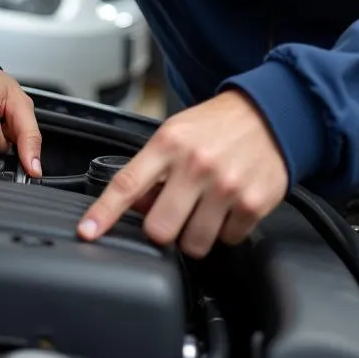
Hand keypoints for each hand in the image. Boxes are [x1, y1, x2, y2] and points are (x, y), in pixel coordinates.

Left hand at [76, 90, 287, 256]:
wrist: (271, 113)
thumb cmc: (218, 124)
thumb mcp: (177, 132)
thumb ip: (152, 167)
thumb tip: (131, 206)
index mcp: (170, 143)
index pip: (127, 183)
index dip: (104, 212)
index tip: (88, 231)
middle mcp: (196, 164)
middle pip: (159, 228)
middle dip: (163, 228)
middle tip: (174, 214)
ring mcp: (226, 186)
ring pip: (194, 244)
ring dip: (195, 234)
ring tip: (204, 209)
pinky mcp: (253, 203)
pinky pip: (228, 240)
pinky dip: (226, 230)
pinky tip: (229, 206)